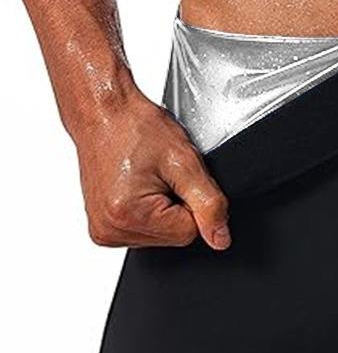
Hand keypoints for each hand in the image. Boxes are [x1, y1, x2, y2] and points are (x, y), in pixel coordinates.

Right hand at [77, 92, 230, 249]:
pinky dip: (147, 211)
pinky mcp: (102, 229)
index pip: (189, 232)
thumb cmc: (134, 127)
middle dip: (177, 206)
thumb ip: (209, 204)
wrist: (102, 113)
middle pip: (173, 237)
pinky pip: (143, 231)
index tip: (175, 179)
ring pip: (160, 235)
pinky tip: (136, 188)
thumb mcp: (185, 162)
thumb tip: (221, 240)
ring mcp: (103, 232)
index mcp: (129, 216)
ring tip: (146, 179)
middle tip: (160, 176)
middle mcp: (110, 229)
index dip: (192, 203)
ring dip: (162, 208)